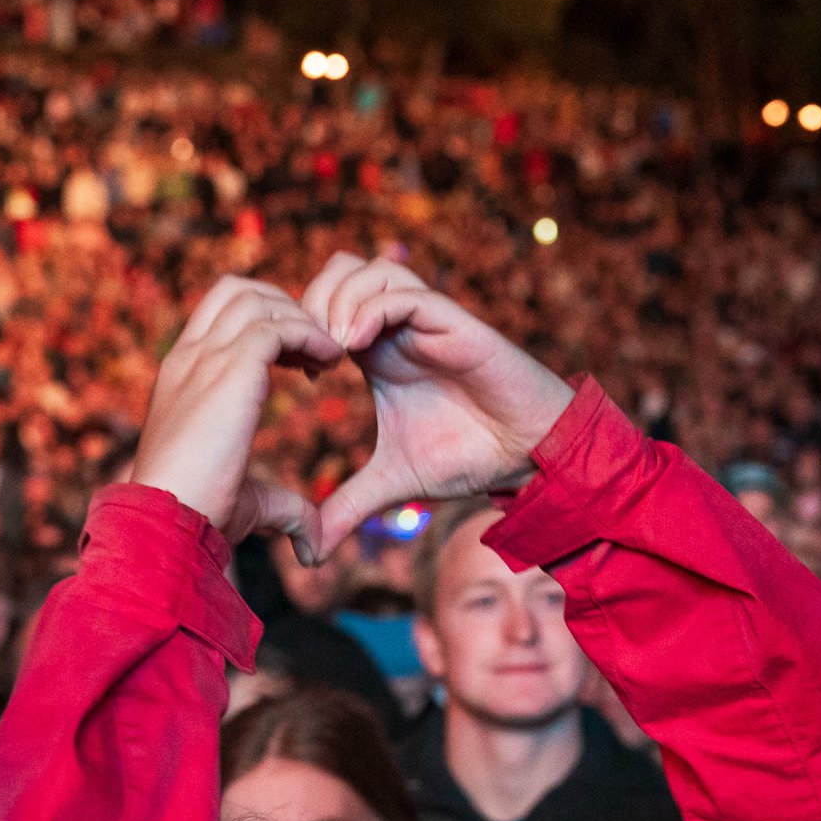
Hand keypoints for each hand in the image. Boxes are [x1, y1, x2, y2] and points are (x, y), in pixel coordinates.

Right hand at [126, 275, 342, 547]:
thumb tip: (314, 542)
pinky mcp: (230, 368)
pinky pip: (279, 325)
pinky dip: (310, 336)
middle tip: (316, 349)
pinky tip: (331, 363)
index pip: (217, 317)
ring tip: (331, 355)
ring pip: (258, 298)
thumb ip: (283, 506)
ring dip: (301, 319)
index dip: (263, 323)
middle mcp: (189, 359)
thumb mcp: (248, 501)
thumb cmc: (199, 517)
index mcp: (180, 378)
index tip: (296, 361)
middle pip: (236, 290)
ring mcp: (206, 358)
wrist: (168, 518)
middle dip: (284, 306)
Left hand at [298, 252, 575, 559]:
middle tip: (306, 356)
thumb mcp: (391, 483)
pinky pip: (405, 293)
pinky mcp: (455, 323)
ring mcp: (426, 320)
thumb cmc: (468, 457)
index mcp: (378, 351)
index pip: (324, 304)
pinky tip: (355, 347)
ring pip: (368, 269)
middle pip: (338, 270)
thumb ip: (347, 506)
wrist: (529, 456)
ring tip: (330, 353)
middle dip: (310, 303)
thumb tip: (310, 552)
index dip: (298, 327)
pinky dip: (371, 309)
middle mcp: (398, 327)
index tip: (292, 373)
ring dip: (337, 302)